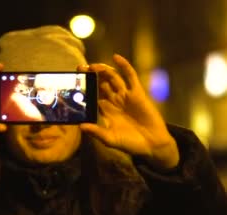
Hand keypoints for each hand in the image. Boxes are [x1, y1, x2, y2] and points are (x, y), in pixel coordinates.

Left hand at [78, 54, 178, 169]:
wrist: (152, 144)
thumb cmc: (130, 143)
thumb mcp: (110, 139)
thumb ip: (96, 132)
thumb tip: (81, 126)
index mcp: (105, 111)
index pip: (91, 95)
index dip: (83, 88)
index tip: (73, 82)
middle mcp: (114, 100)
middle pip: (100, 83)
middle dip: (90, 75)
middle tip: (80, 68)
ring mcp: (126, 95)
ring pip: (112, 77)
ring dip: (103, 70)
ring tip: (92, 66)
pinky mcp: (137, 92)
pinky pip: (130, 76)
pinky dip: (124, 66)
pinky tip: (116, 57)